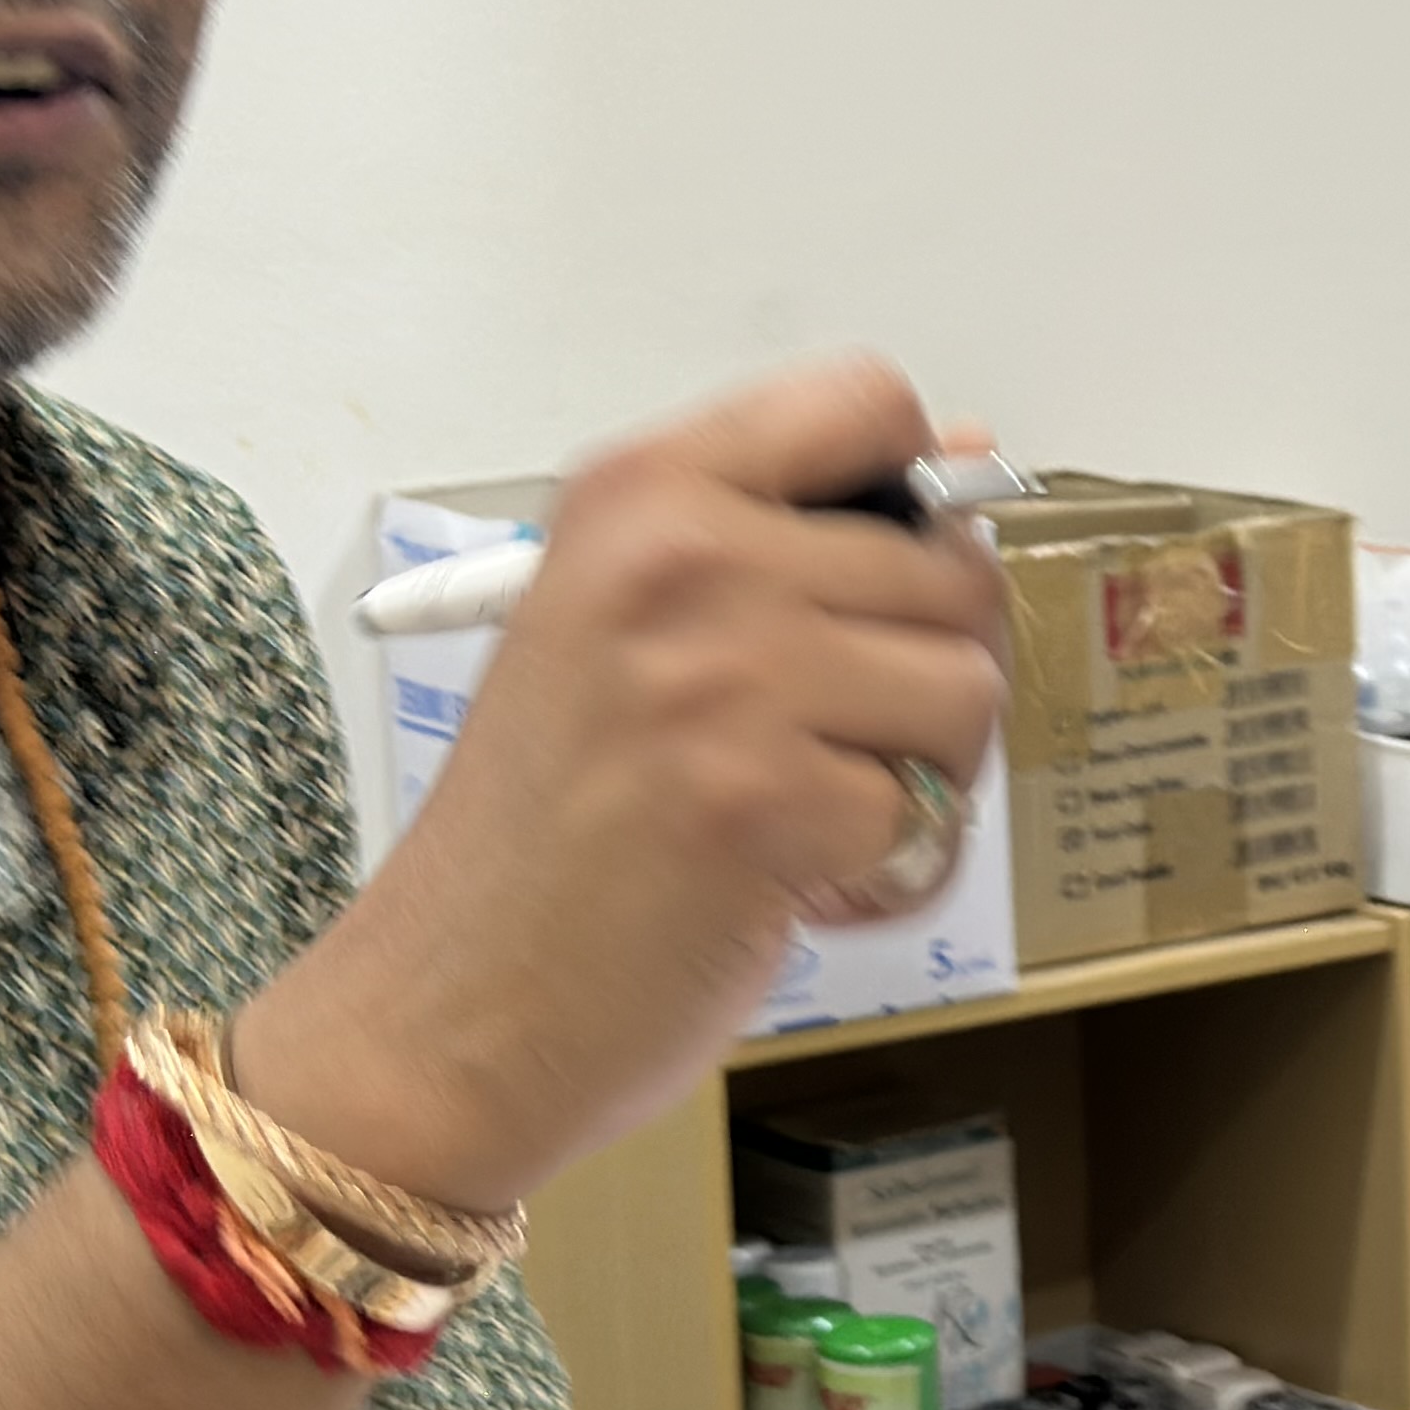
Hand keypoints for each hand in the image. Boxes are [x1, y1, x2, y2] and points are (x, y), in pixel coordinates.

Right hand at [246, 361, 1003, 1205]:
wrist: (443, 1008)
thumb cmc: (543, 834)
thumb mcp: (627, 629)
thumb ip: (785, 541)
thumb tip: (966, 462)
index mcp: (641, 492)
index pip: (866, 401)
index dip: (917, 497)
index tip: (879, 584)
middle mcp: (681, 558)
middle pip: (952, 569)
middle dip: (925, 678)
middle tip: (826, 750)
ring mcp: (722, 676)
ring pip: (966, 690)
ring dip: (921, 779)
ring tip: (807, 816)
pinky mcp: (762, 800)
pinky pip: (927, 814)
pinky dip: (881, 873)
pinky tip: (788, 887)